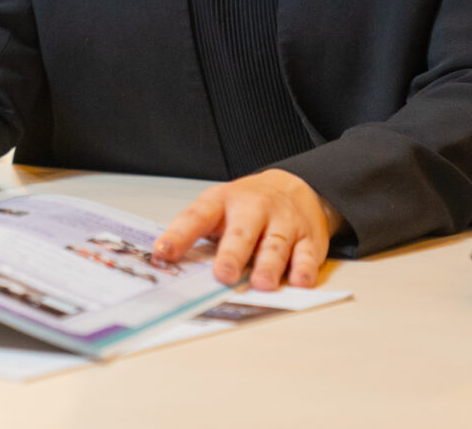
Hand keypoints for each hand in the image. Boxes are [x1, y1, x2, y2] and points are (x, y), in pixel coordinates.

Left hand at [153, 170, 341, 290]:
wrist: (293, 187)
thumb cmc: (247, 206)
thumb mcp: (218, 209)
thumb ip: (198, 234)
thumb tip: (167, 264)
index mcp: (222, 201)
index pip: (197, 216)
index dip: (179, 234)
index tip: (163, 252)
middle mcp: (254, 209)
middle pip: (242, 231)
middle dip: (232, 254)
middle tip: (223, 275)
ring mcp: (283, 221)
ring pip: (275, 244)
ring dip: (268, 265)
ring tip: (261, 283)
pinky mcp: (308, 237)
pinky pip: (307, 254)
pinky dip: (304, 268)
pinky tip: (299, 281)